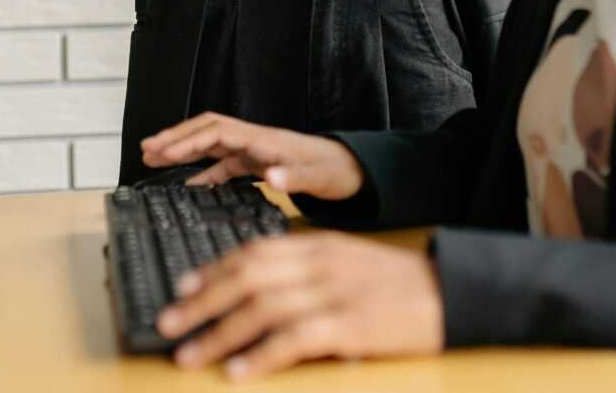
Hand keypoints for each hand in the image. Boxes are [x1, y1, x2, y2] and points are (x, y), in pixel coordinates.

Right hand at [140, 112, 363, 200]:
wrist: (355, 170)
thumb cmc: (336, 170)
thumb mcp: (316, 177)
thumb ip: (293, 177)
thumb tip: (271, 178)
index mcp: (264, 140)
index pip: (218, 131)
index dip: (189, 139)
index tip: (164, 151)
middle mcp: (256, 140)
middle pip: (208, 130)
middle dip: (176, 137)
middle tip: (146, 148)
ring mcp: (256, 151)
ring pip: (211, 145)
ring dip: (183, 150)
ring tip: (154, 158)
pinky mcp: (259, 163)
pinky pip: (223, 164)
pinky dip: (203, 172)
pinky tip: (188, 186)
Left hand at [157, 233, 444, 379]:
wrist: (446, 290)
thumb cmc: (395, 282)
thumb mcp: (347, 262)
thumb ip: (307, 268)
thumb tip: (260, 289)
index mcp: (318, 245)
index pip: (253, 252)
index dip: (213, 270)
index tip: (183, 288)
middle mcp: (320, 263)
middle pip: (248, 276)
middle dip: (203, 301)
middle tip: (168, 323)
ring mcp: (334, 292)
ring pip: (262, 307)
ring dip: (220, 332)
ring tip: (190, 355)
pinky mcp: (350, 324)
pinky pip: (296, 339)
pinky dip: (263, 355)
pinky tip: (239, 371)